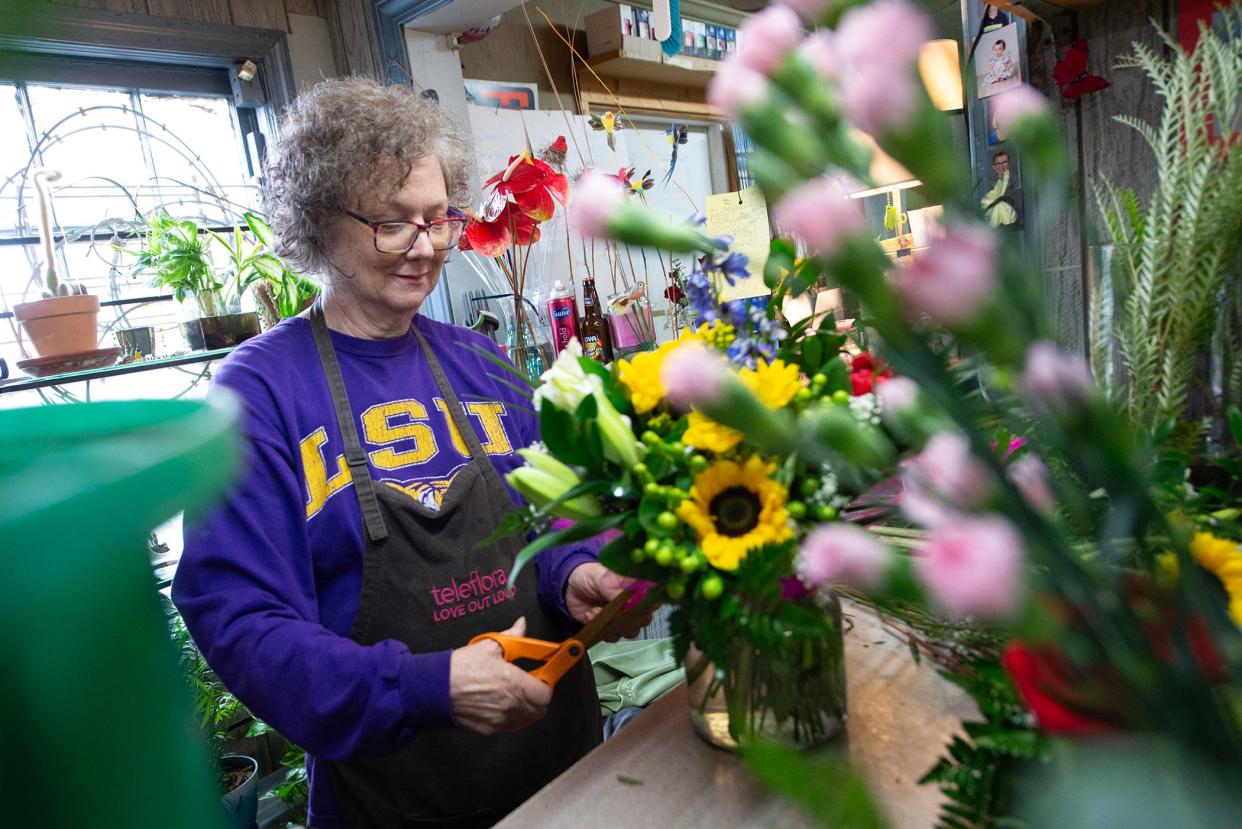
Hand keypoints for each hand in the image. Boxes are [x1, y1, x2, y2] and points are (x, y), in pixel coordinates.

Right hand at [449, 616, 551, 735]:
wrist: (434, 689)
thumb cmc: (460, 667)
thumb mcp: (487, 646)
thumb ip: (511, 636)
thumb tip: (522, 624)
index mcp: (513, 683)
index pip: (545, 694)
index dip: (545, 686)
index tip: (539, 678)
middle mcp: (509, 705)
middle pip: (539, 710)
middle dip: (537, 698)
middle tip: (528, 686)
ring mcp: (499, 719)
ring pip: (525, 719)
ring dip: (525, 709)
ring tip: (512, 695)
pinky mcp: (488, 729)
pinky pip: (508, 725)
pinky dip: (509, 717)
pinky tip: (497, 703)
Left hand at [565, 563, 652, 640]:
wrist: (569, 588)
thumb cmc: (590, 576)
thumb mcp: (602, 576)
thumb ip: (615, 588)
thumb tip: (628, 602)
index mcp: (637, 589)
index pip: (653, 599)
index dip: (648, 604)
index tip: (636, 604)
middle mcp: (633, 605)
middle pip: (644, 619)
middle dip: (630, 618)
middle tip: (615, 610)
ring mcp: (621, 619)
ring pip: (630, 631)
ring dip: (615, 624)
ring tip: (599, 611)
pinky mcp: (608, 629)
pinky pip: (612, 636)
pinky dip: (600, 627)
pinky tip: (591, 613)